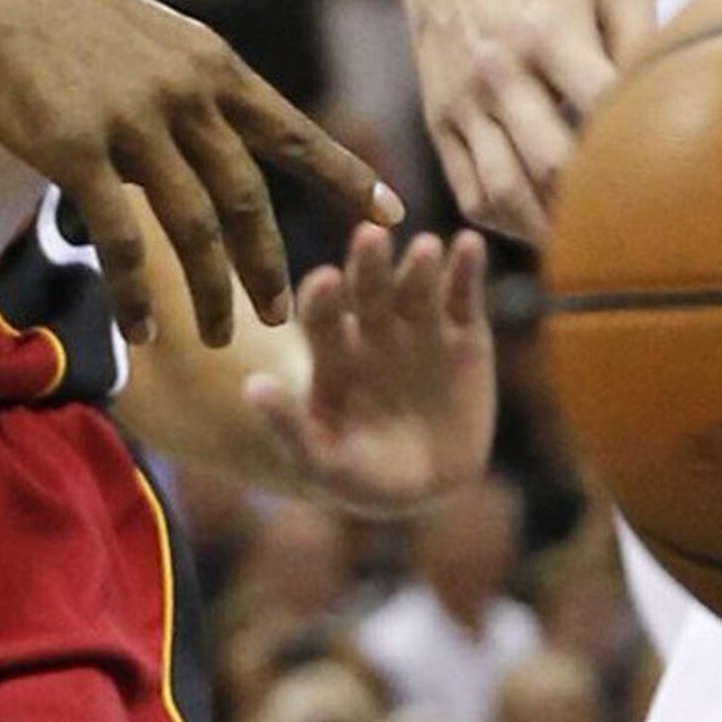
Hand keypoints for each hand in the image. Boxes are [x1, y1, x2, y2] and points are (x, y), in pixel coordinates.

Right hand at [0, 0, 392, 346]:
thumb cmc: (55, 11)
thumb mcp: (146, 38)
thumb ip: (184, 95)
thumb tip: (198, 157)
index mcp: (209, 63)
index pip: (292, 131)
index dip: (345, 177)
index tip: (393, 215)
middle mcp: (185, 91)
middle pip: (247, 197)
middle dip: (268, 266)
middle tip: (282, 318)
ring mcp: (131, 119)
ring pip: (194, 227)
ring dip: (213, 292)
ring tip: (221, 339)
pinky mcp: (74, 147)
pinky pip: (121, 237)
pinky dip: (136, 292)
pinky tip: (143, 329)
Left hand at [243, 224, 494, 511]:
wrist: (424, 484)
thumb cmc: (360, 476)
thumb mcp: (321, 461)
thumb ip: (289, 425)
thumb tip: (251, 387)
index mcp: (331, 352)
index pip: (321, 317)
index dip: (322, 300)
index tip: (323, 281)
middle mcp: (371, 328)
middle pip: (367, 289)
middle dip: (368, 265)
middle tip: (369, 237)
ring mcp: (418, 326)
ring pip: (416, 286)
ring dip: (420, 265)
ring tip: (424, 247)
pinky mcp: (463, 331)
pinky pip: (464, 296)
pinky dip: (467, 269)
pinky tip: (470, 244)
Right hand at [386, 0, 654, 239]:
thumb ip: (646, 33)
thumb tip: (673, 102)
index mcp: (548, 26)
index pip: (599, 108)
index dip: (638, 147)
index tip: (676, 176)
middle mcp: (499, 69)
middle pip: (550, 164)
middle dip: (597, 205)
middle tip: (643, 234)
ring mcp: (462, 99)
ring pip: (503, 192)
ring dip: (549, 230)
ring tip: (593, 248)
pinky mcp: (438, 117)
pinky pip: (469, 191)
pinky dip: (507, 221)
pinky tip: (544, 225)